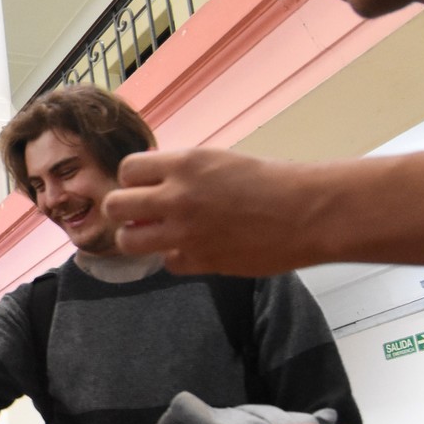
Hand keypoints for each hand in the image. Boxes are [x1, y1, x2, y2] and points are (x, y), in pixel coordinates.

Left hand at [102, 149, 324, 275]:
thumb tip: (154, 181)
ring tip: (155, 235)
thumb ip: (184, 172)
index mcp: (184, 164)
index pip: (127, 170)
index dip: (132, 180)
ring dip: (137, 238)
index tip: (144, 186)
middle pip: (115, 206)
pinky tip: (192, 249)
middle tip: (139, 214)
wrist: (308, 213)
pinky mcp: (200, 261)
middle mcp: (177, 197)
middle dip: (122, 210)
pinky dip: (175, 258)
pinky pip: (166, 263)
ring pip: (129, 241)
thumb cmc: (273, 181)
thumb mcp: (221, 160)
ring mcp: (185, 232)